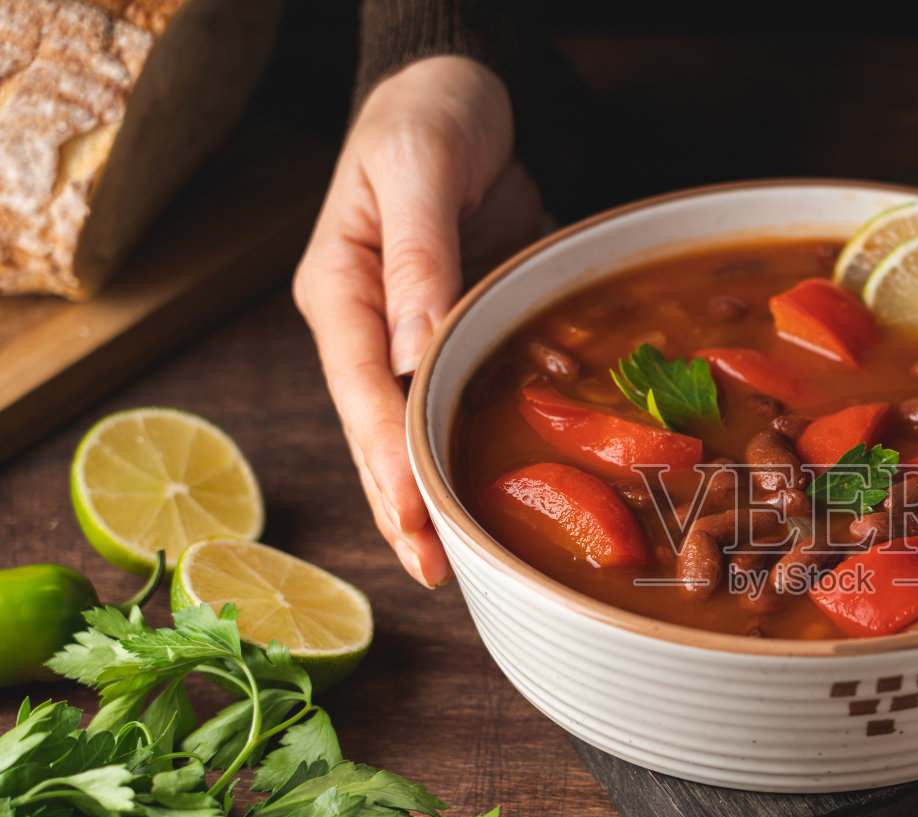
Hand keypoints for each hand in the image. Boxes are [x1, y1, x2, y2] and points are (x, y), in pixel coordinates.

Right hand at [294, 56, 543, 586]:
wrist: (465, 90)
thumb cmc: (427, 115)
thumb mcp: (418, 167)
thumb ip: (417, 256)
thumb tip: (413, 353)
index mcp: (339, 289)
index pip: (359, 388)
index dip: (384, 459)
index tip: (412, 518)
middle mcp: (370, 324)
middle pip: (379, 429)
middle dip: (403, 504)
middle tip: (437, 571)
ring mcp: (415, 333)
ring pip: (420, 428)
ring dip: (440, 490)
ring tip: (465, 557)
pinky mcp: (461, 330)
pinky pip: (473, 392)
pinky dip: (492, 433)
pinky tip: (523, 477)